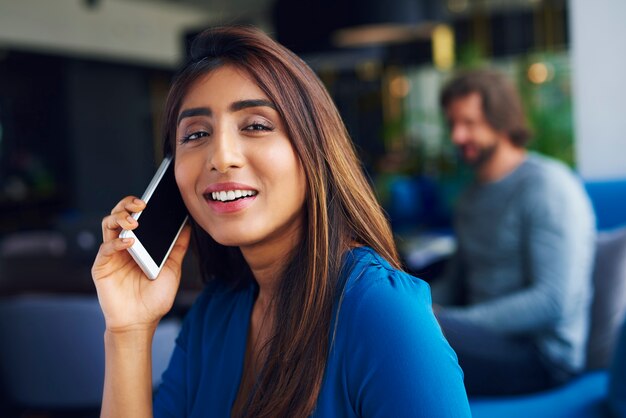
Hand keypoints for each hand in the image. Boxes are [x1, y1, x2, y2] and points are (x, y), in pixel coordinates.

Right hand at [92, 196, 190, 332]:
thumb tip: (188, 225)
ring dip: (120, 218)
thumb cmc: (155, 297)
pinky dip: (117, 242)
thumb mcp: (172, 268)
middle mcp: (122, 245)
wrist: (141, 322)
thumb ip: (178, 247)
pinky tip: (130, 242)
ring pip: (108, 225)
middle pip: (118, 214)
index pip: (135, 215)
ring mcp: (111, 255)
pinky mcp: (101, 267)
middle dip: (127, 204)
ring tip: (135, 222)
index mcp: (138, 243)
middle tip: (141, 204)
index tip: (153, 198)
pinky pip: (105, 248)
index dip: (139, 204)